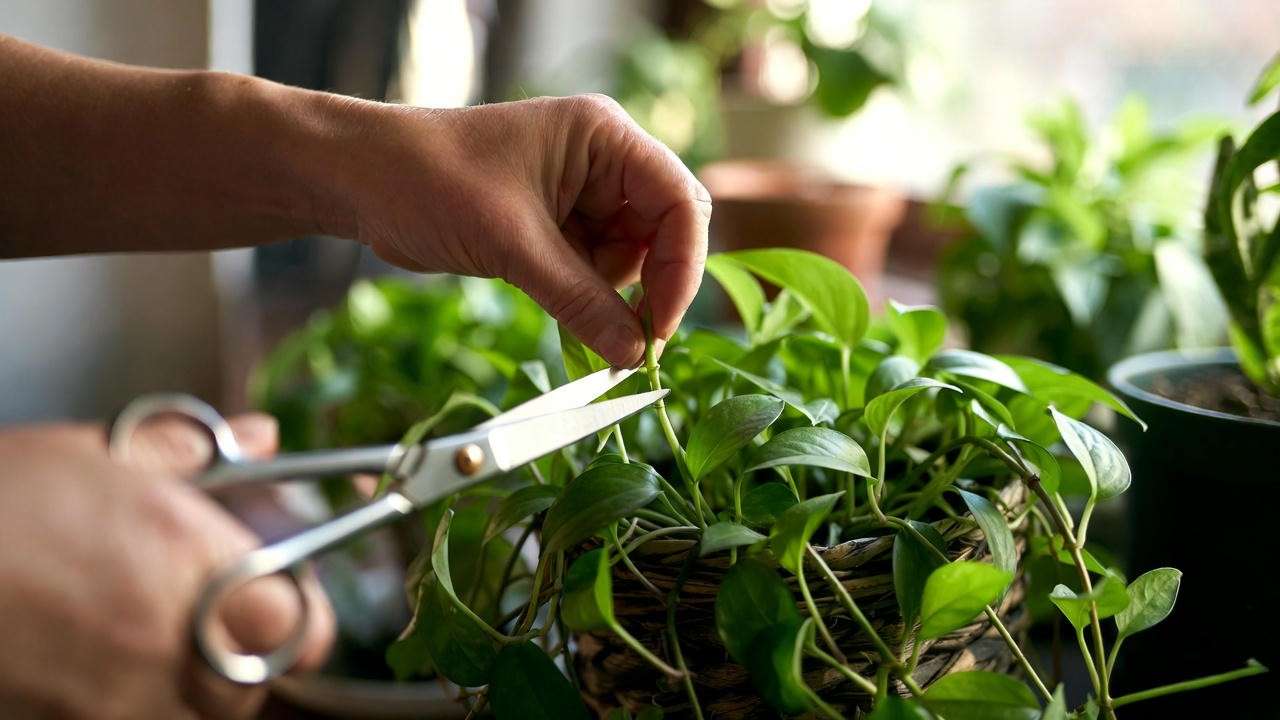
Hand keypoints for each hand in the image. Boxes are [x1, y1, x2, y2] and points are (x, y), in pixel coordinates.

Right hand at [0, 416, 333, 718]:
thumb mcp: (95, 453)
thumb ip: (194, 453)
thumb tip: (265, 437)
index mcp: (187, 561)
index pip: (304, 626)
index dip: (305, 615)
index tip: (289, 598)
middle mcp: (163, 644)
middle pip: (252, 687)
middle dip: (239, 654)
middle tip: (206, 617)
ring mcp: (114, 705)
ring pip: (194, 717)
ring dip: (185, 685)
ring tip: (136, 635)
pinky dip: (128, 702)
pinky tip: (92, 659)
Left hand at [335, 95, 711, 366]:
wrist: (361, 182)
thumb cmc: (430, 181)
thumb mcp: (512, 244)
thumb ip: (580, 300)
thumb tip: (634, 355)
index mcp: (604, 138)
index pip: (680, 202)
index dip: (682, 267)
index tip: (659, 326)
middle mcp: (603, 162)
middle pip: (666, 233)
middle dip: (652, 286)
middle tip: (634, 343)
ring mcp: (581, 196)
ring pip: (632, 261)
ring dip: (612, 299)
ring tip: (571, 314)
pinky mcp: (557, 228)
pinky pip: (596, 274)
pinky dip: (587, 301)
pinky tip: (562, 311)